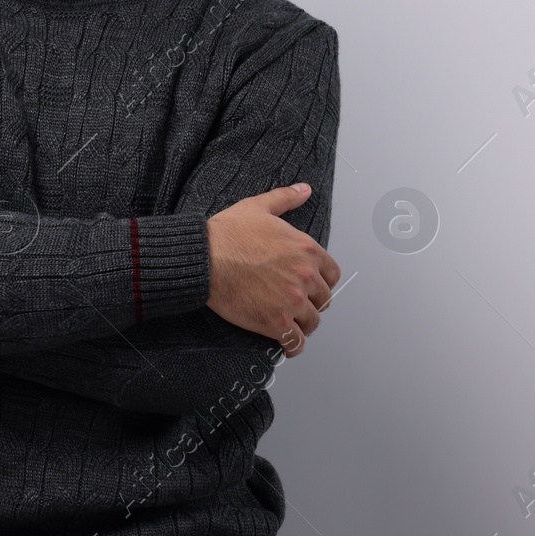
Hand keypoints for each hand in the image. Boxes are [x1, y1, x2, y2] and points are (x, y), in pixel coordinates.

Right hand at [205, 184, 339, 356]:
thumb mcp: (258, 207)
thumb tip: (304, 190)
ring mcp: (292, 301)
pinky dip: (292, 345)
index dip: (321, 281)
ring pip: (312, 322)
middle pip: (323, 299)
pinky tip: (285, 342)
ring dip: (302, 324)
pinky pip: (295, 343)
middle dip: (310, 302)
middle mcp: (304, 276)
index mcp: (305, 249)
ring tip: (289, 323)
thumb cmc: (225, 234)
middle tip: (295, 303)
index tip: (310, 285)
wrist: (202, 257)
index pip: (332, 274)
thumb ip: (285, 198)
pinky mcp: (276, 322)